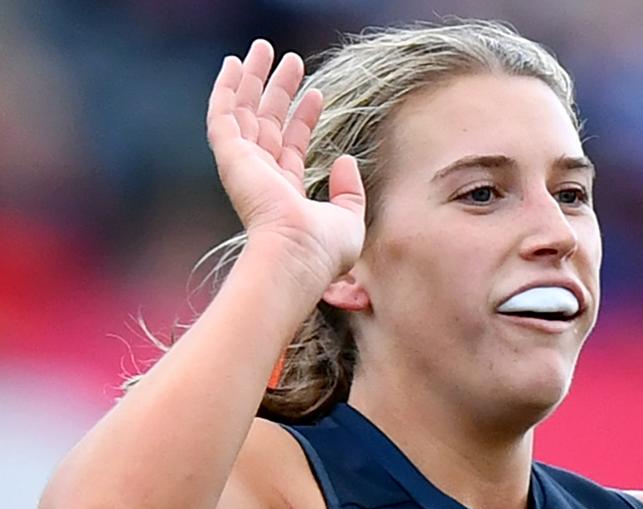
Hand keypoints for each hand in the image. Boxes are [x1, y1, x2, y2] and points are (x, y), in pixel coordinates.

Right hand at [206, 39, 365, 292]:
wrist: (297, 255)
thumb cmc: (323, 249)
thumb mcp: (348, 219)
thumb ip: (348, 190)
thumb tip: (343, 159)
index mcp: (285, 192)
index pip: (293, 145)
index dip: (304, 117)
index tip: (316, 93)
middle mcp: (261, 177)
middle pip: (268, 122)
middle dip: (278, 89)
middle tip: (290, 60)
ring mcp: (244, 165)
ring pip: (245, 111)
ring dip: (253, 79)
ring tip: (265, 48)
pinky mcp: (231, 156)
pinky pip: (223, 114)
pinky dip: (226, 88)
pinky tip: (234, 64)